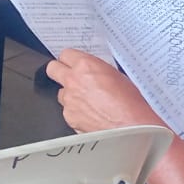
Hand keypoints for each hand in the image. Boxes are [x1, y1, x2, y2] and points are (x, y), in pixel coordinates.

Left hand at [46, 49, 165, 132]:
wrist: (132, 129)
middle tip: (69, 76)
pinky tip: (90, 115)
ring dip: (70, 94)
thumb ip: (98, 70)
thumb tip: (93, 72)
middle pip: (52, 69)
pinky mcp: (69, 118)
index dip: (70, 60)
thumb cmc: (130, 104)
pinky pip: (67, 111)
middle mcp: (73, 81)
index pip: (66, 54)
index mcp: (85, 66)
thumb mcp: (117, 76)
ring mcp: (69, 100)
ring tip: (87, 101)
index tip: (74, 63)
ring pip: (61, 92)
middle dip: (59, 71)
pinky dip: (76, 112)